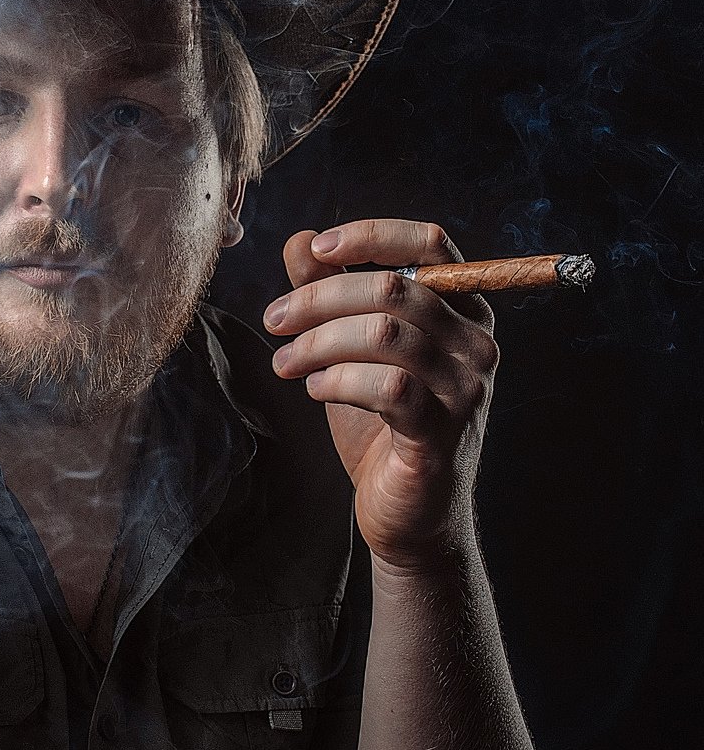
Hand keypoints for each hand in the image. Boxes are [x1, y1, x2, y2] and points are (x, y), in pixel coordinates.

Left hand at [263, 220, 498, 568]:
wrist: (409, 513)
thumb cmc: (383, 423)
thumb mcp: (351, 349)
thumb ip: (331, 293)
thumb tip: (300, 240)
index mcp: (462, 309)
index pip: (431, 242)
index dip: (371, 236)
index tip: (316, 250)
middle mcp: (476, 342)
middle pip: (395, 287)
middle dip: (320, 298)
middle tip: (274, 320)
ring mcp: (466, 387)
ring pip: (387, 333)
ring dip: (320, 342)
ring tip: (287, 363)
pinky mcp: (442, 431)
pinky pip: (387, 386)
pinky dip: (339, 381)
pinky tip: (315, 390)